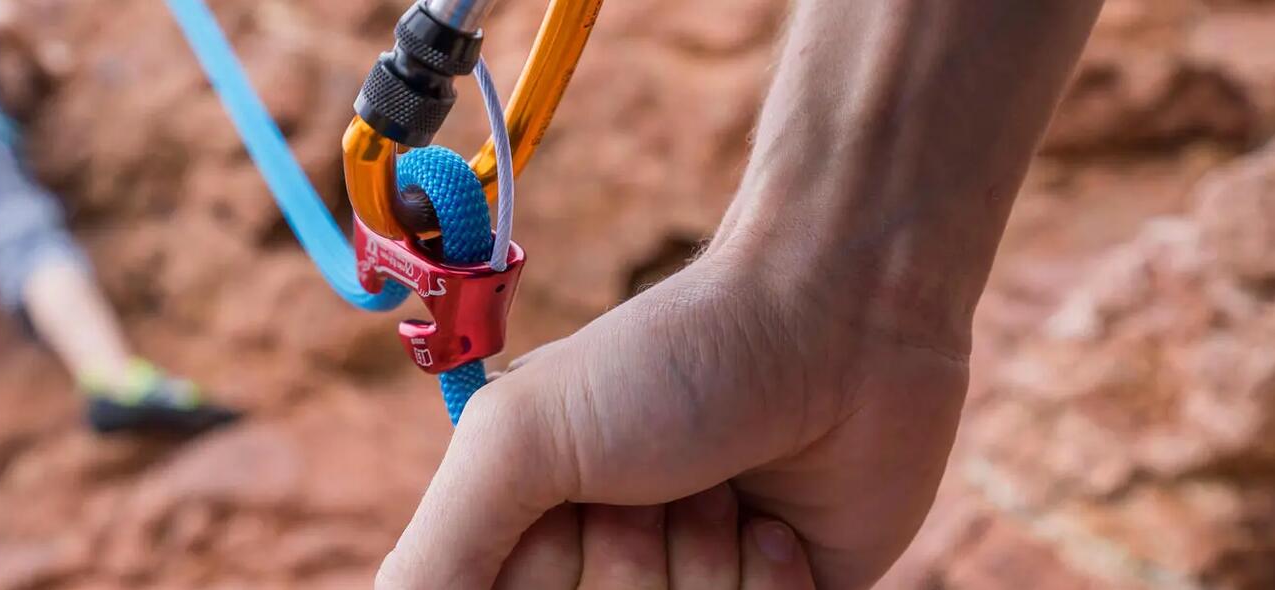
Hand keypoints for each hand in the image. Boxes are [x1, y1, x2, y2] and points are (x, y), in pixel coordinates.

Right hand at [377, 251, 970, 588]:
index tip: (577, 515)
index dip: (550, 579)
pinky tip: (778, 527)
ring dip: (710, 571)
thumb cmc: (669, 360)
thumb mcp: (518, 439)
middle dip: (631, 570)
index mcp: (523, 532)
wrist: (839, 319)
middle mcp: (602, 568)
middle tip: (657, 488)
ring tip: (724, 492)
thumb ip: (435, 555)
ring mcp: (692, 589)